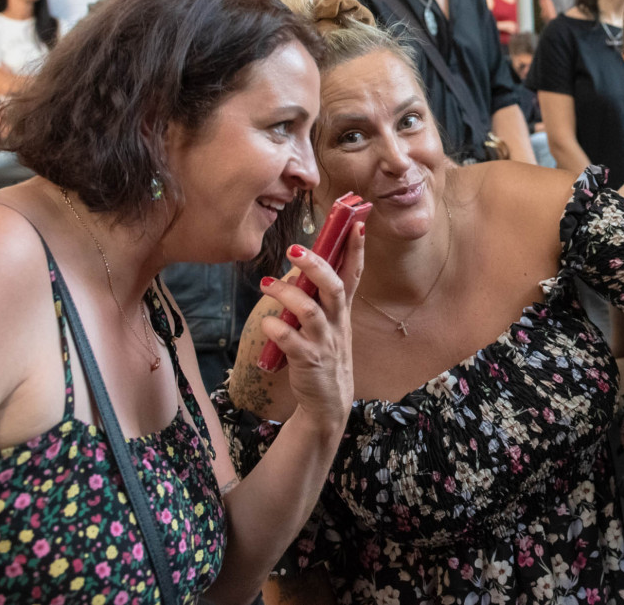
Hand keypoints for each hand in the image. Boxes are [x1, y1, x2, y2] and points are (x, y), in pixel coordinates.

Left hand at [258, 232, 363, 427]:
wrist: (329, 401)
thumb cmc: (324, 354)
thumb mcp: (330, 324)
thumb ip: (319, 298)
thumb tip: (300, 268)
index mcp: (342, 311)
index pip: (354, 274)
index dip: (356, 249)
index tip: (357, 223)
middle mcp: (337, 323)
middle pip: (334, 287)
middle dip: (316, 266)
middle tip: (294, 249)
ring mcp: (324, 342)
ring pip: (310, 311)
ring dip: (288, 294)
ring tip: (265, 283)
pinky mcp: (309, 361)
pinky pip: (291, 341)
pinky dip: (277, 329)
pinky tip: (267, 323)